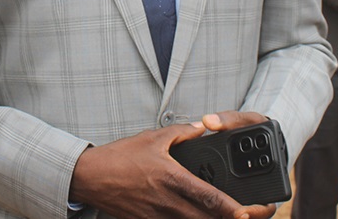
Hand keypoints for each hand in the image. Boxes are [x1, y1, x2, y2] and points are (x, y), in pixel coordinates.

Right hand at [69, 111, 274, 218]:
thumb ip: (181, 133)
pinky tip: (197, 218)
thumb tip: (202, 128)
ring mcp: (157, 215)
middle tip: (247, 218)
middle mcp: (167, 201)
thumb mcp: (152, 138)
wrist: (90, 177)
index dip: (230, 207)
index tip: (247, 211)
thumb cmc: (119, 157)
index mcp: (171, 178)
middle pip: (205, 218)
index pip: (208, 196)